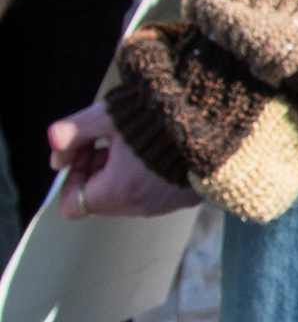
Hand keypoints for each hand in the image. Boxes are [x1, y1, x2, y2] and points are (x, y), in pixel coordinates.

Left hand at [50, 104, 193, 219]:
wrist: (217, 115)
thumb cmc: (162, 116)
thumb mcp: (107, 116)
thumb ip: (71, 132)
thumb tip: (56, 151)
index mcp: (118, 191)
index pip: (72, 205)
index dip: (73, 176)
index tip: (88, 150)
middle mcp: (143, 206)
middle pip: (103, 200)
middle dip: (101, 172)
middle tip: (114, 142)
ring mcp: (169, 205)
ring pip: (130, 197)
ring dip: (126, 174)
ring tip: (141, 143)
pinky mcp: (191, 197)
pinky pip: (159, 194)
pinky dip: (153, 177)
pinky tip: (164, 149)